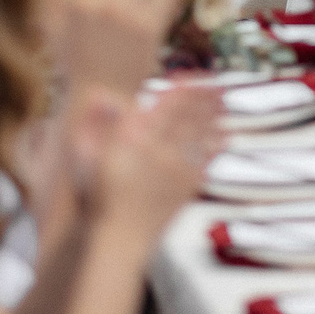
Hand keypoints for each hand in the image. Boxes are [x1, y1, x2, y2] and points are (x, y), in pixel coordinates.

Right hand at [92, 83, 219, 241]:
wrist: (120, 237)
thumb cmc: (104, 197)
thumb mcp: (88, 158)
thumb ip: (95, 124)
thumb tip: (99, 95)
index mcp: (133, 141)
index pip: (163, 106)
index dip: (181, 89)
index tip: (191, 75)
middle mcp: (156, 151)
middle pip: (186, 115)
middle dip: (203, 96)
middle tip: (216, 81)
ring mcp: (175, 169)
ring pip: (200, 133)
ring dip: (214, 113)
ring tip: (224, 98)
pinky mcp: (187, 187)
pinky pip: (207, 158)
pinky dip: (217, 143)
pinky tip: (226, 133)